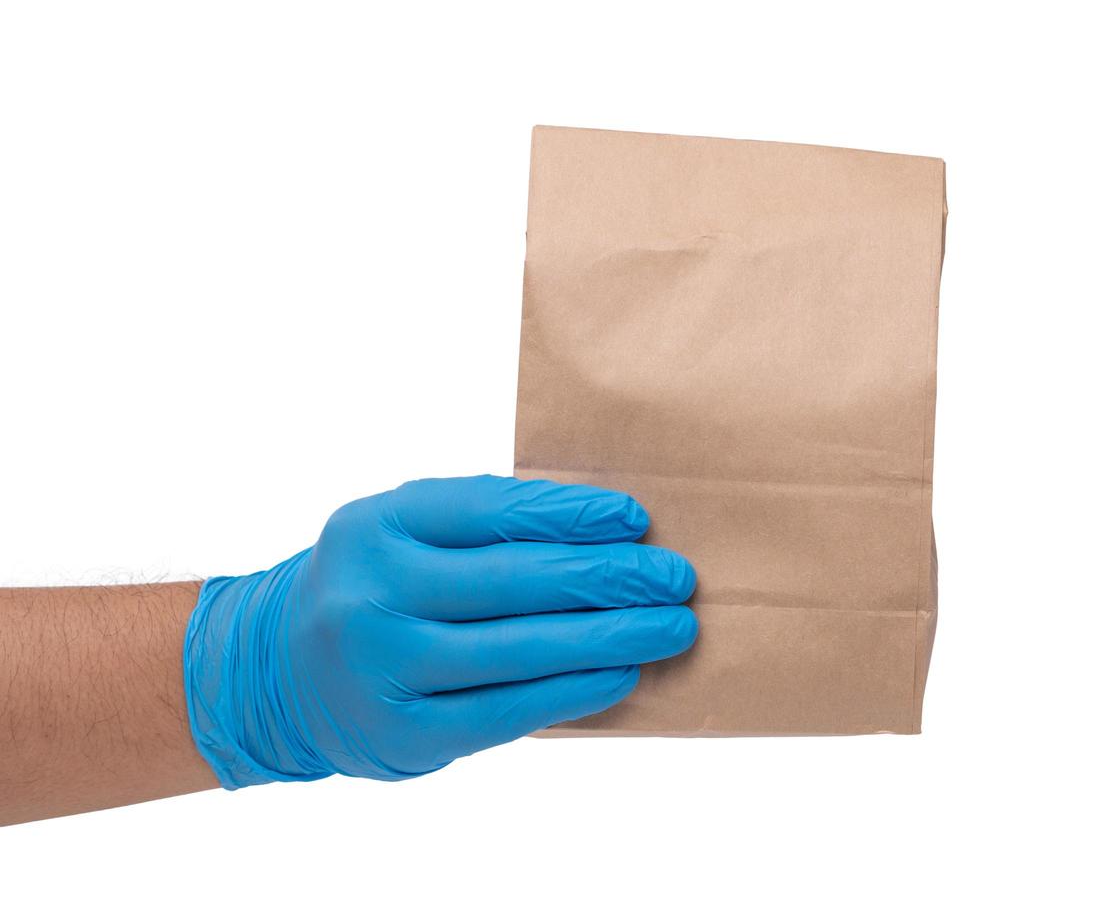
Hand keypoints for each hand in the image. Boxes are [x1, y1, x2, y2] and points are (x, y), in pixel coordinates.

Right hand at [183, 475, 696, 787]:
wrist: (278, 675)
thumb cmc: (374, 588)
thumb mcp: (404, 533)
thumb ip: (483, 524)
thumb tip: (605, 531)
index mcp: (378, 524)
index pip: (493, 511)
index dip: (571, 515)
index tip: (635, 519)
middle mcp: (374, 593)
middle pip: (515, 581)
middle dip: (609, 578)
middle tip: (676, 577)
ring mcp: (386, 667)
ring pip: (520, 649)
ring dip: (610, 637)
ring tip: (671, 627)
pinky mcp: (406, 731)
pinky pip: (508, 710)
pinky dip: (574, 691)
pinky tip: (622, 675)